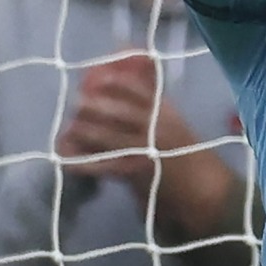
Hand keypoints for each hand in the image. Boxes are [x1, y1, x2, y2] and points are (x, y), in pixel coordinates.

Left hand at [58, 54, 194, 193]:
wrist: (197, 186)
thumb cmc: (179, 150)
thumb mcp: (172, 123)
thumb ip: (151, 105)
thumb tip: (125, 79)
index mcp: (166, 113)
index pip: (143, 92)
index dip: (120, 84)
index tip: (100, 79)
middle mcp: (156, 129)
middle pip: (122, 113)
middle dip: (97, 106)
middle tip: (78, 102)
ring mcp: (144, 151)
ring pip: (110, 138)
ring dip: (86, 132)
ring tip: (70, 128)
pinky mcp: (133, 173)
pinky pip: (103, 166)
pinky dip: (83, 163)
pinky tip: (68, 160)